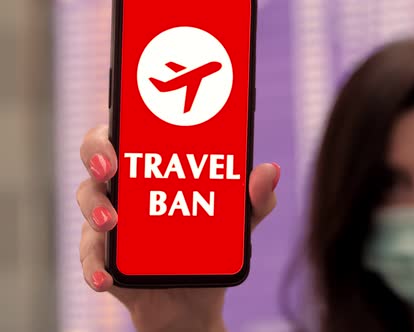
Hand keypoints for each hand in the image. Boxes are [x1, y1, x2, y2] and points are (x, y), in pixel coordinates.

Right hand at [76, 125, 280, 331]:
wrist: (196, 297)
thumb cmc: (212, 243)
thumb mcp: (240, 220)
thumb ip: (255, 197)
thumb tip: (271, 170)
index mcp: (155, 165)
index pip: (132, 129)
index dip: (124, 117)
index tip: (130, 117)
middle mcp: (127, 185)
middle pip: (98, 156)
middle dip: (97, 154)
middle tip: (111, 166)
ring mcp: (111, 220)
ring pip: (88, 201)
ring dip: (96, 208)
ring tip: (113, 222)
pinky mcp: (103, 256)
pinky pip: (90, 257)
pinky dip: (94, 266)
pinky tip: (106, 276)